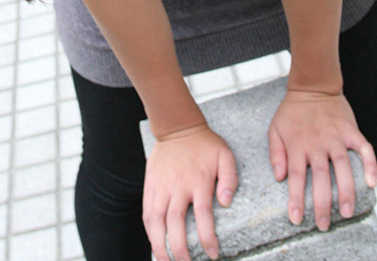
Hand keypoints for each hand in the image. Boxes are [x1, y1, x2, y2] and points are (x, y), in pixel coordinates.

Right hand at [143, 123, 237, 260]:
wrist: (177, 127)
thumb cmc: (204, 144)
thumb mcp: (225, 155)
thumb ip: (229, 178)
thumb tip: (226, 202)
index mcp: (199, 181)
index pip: (203, 216)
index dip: (207, 238)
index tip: (212, 254)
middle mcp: (178, 186)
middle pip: (176, 223)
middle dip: (179, 249)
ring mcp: (162, 186)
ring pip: (156, 220)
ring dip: (160, 244)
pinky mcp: (150, 185)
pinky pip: (147, 212)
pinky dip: (149, 231)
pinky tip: (155, 243)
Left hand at [268, 89, 376, 231]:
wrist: (313, 85)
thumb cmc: (292, 111)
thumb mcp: (275, 128)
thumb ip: (275, 152)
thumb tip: (279, 177)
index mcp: (297, 144)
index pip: (294, 176)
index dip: (296, 198)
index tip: (296, 218)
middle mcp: (317, 142)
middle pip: (319, 176)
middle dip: (321, 203)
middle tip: (324, 224)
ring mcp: (336, 137)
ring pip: (342, 166)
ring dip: (345, 190)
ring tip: (346, 212)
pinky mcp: (351, 131)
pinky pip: (364, 149)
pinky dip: (370, 165)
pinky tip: (372, 183)